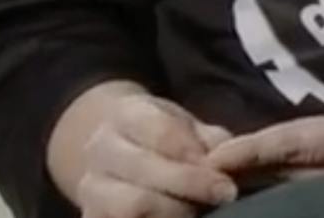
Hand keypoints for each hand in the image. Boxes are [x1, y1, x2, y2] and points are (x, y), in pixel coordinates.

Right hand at [54, 82, 239, 217]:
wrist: (116, 153)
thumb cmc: (164, 138)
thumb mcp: (188, 126)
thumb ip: (212, 142)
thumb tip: (233, 164)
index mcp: (125, 115)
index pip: (160, 132)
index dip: (195, 157)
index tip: (226, 178)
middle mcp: (100, 148)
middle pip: (143, 170)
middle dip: (188, 186)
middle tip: (224, 197)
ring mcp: (89, 186)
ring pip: (128, 208)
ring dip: (171, 213)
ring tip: (199, 214)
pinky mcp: (90, 216)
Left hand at [207, 42, 323, 217]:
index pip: (299, 142)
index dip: (253, 147)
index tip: (211, 153)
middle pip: (292, 181)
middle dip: (251, 177)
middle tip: (208, 175)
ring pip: (311, 204)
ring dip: (275, 197)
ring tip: (239, 192)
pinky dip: (312, 208)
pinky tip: (294, 207)